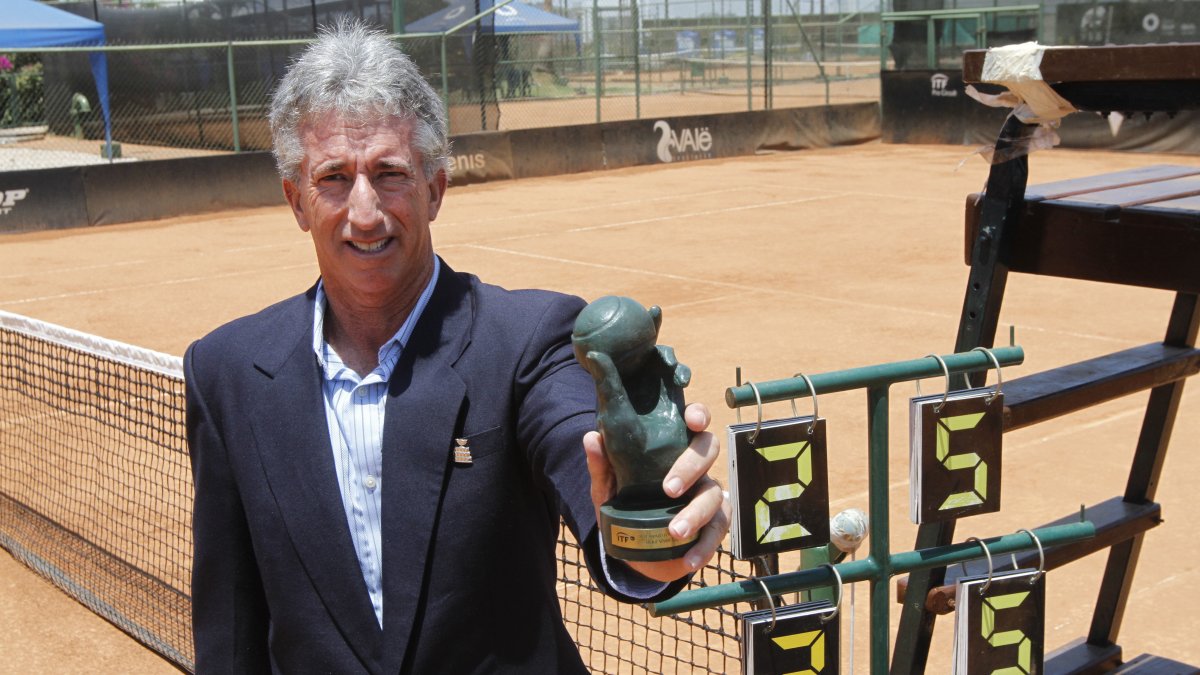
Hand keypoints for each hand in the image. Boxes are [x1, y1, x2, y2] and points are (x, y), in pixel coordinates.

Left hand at [583, 402, 730, 582]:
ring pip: (715, 494)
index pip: (693, 422)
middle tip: (668, 489)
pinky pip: (718, 531)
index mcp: (672, 448)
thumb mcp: (607, 490)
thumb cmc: (624, 508)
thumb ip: (602, 467)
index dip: (698, 414)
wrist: (635, 551)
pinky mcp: (713, 523)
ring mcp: (707, 494)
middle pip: (709, 450)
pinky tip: (688, 560)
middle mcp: (695, 466)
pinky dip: (704, 547)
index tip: (693, 421)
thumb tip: (591, 438)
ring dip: (696, 513)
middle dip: (691, 466)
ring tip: (675, 532)